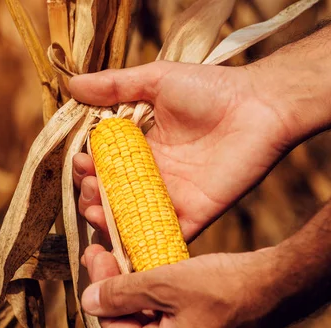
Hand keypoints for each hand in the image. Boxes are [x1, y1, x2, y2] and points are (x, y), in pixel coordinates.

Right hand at [69, 61, 290, 239]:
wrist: (258, 106)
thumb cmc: (210, 89)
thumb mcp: (155, 80)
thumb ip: (114, 86)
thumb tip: (71, 84)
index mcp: (143, 147)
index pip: (104, 165)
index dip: (87, 168)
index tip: (82, 161)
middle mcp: (154, 175)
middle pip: (112, 196)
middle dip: (92, 195)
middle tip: (91, 185)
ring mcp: (172, 197)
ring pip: (130, 220)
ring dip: (107, 220)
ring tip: (96, 209)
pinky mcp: (193, 215)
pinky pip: (162, 238)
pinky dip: (140, 243)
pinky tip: (120, 237)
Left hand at [80, 244, 282, 327]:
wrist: (278, 284)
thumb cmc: (227, 288)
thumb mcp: (166, 284)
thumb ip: (122, 293)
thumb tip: (87, 300)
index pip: (112, 326)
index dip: (100, 288)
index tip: (95, 253)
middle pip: (128, 321)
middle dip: (114, 285)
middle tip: (103, 250)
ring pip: (147, 315)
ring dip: (133, 285)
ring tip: (122, 254)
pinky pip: (167, 313)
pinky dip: (155, 290)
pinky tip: (149, 265)